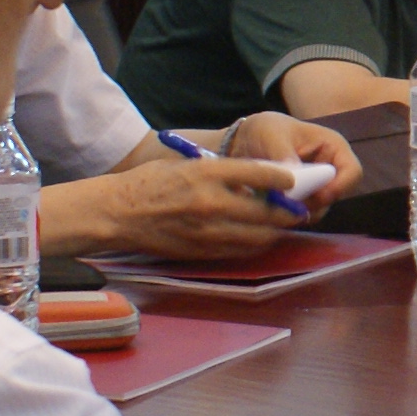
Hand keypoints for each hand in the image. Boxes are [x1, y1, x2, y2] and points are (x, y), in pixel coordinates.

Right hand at [85, 154, 305, 258]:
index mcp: (207, 173)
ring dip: (276, 231)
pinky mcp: (202, 251)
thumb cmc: (149, 183)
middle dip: (289, 211)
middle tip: (299, 208)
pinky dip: (255, 244)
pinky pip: (241, 251)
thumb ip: (221, 171)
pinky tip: (259, 237)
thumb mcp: (186, 164)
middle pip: (267, 212)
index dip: (284, 179)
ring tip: (283, 225)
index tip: (293, 180)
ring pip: (259, 236)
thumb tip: (256, 178)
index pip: (259, 174)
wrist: (117, 214)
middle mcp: (211, 203)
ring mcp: (208, 231)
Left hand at [222, 113, 361, 205]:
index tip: (317, 196)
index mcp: (333, 147)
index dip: (340, 187)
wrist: (245, 140)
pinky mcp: (302, 199)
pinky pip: (303, 214)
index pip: (353, 172)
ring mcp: (317, 186)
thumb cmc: (265, 130)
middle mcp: (330, 169)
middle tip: (288, 203)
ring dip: (299, 210)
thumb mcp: (271, 134)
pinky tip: (271, 206)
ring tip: (274, 202)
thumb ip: (283, 153)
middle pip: (336, 196)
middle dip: (313, 203)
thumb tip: (294, 176)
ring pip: (319, 209)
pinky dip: (289, 215)